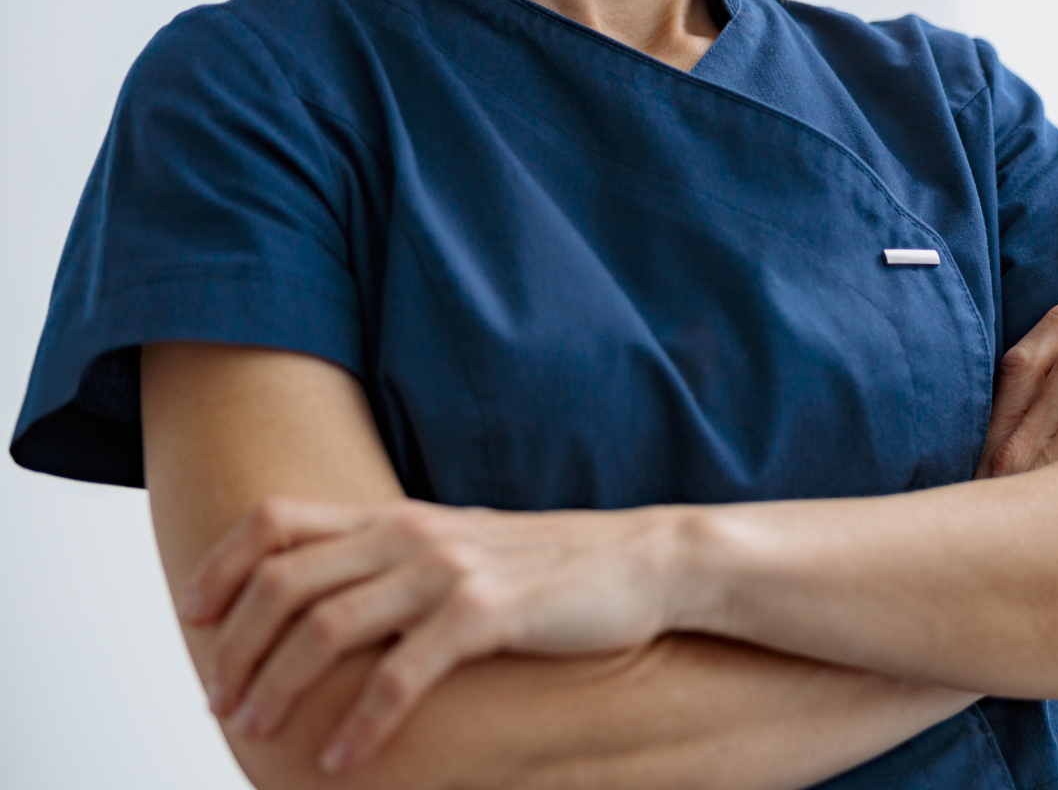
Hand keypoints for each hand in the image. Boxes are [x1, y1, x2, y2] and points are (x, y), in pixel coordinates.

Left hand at [179, 499, 678, 773]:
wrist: (647, 563)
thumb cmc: (555, 569)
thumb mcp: (463, 550)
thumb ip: (398, 562)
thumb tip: (333, 604)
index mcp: (400, 517)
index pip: (277, 520)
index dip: (220, 566)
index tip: (192, 617)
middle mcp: (413, 535)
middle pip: (284, 581)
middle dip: (235, 648)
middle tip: (220, 702)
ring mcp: (449, 570)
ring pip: (326, 625)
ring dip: (277, 685)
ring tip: (258, 732)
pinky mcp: (488, 613)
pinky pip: (400, 674)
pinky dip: (361, 721)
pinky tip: (343, 758)